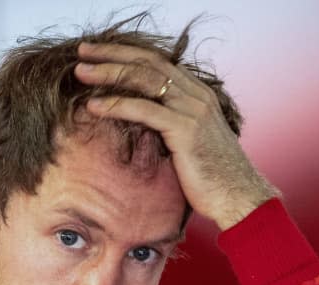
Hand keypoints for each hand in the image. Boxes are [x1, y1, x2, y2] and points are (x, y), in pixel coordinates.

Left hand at [75, 42, 278, 229]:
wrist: (239, 197)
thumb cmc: (212, 178)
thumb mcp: (188, 144)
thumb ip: (169, 126)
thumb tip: (143, 126)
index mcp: (197, 94)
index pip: (156, 62)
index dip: (125, 54)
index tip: (97, 54)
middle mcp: (196, 94)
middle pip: (147, 62)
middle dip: (112, 55)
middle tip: (82, 52)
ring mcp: (193, 109)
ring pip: (143, 79)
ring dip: (108, 74)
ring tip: (80, 73)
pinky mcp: (185, 129)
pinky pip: (144, 109)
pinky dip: (116, 105)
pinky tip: (93, 106)